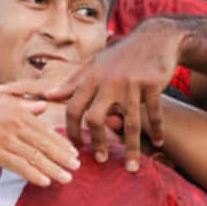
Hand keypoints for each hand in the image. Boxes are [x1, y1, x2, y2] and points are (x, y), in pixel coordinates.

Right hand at [0, 99, 80, 186]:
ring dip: (53, 169)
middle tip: (77, 166)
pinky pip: (19, 165)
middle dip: (62, 156)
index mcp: (16, 111)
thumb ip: (22, 108)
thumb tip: (42, 106)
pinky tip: (45, 182)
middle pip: (44, 142)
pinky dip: (34, 174)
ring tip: (67, 178)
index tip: (73, 153)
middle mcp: (13, 122)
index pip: (44, 129)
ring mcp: (3, 137)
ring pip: (35, 155)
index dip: (61, 142)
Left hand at [23, 19, 181, 172]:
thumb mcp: (96, 64)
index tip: (76, 146)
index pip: (73, 107)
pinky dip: (157, 130)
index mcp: (92, 76)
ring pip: (129, 123)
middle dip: (97, 142)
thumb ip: (73, 82)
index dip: (72, 129)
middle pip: (96, 118)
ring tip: (131, 168)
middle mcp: (109, 81)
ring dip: (131, 149)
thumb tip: (48, 95)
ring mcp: (132, 83)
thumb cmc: (122, 54)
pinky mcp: (152, 84)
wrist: (156, 37)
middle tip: (100, 159)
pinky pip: (154, 114)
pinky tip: (158, 143)